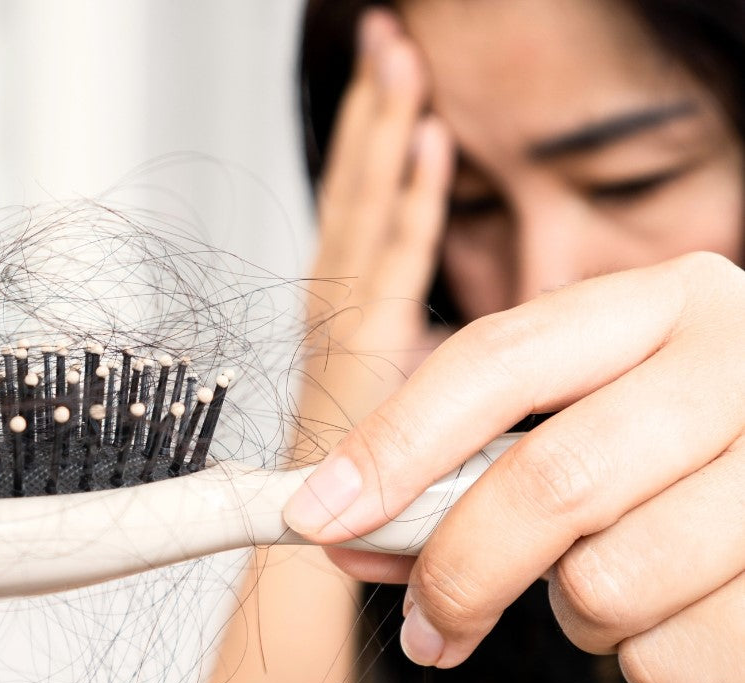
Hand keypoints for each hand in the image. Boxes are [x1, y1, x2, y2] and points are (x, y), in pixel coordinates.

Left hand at [285, 251, 744, 682]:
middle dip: (459, 570)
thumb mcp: (586, 414)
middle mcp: (736, 363)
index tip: (318, 516)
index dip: (392, 445)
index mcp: (658, 304)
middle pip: (549, 481)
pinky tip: (671, 612)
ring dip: (574, 616)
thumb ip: (470, 466)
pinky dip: (644, 661)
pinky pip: (676, 657)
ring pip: (610, 582)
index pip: (495, 361)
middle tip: (430, 624)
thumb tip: (347, 534)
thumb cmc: (684, 445)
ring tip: (605, 586)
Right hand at [295, 8, 451, 461]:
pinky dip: (413, 200)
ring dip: (385, 130)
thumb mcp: (389, 394)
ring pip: (366, 204)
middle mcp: (333, 297)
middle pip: (355, 183)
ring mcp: (343, 315)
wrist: (320, 536)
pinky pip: (394, 260)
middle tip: (388, 38)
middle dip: (372, 109)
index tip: (392, 79)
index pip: (357, 199)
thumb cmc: (357, 475)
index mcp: (338, 301)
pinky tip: (430, 148)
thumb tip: (457, 318)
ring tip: (400, 62)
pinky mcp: (365, 344)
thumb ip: (416, 345)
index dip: (371, 134)